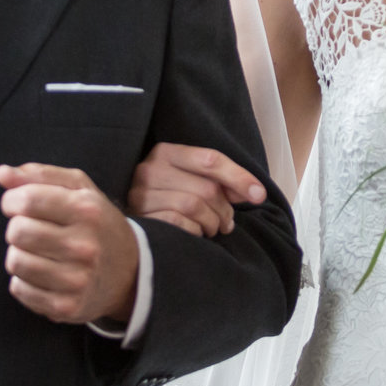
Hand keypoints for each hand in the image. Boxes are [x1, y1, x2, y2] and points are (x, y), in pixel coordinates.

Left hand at [0, 164, 139, 325]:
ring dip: (19, 254)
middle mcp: (84, 246)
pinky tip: (42, 274)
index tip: (18, 204)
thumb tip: (1, 173)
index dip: (12, 200)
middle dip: (17, 227)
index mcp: (87, 210)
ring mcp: (76, 280)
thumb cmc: (97, 224)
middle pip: (17, 232)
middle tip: (32, 230)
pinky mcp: (65, 307)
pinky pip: (19, 289)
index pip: (28, 200)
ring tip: (38, 252)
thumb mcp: (80, 189)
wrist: (131, 273)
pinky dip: (23, 280)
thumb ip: (40, 175)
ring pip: (15, 262)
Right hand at [127, 143, 263, 237]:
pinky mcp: (141, 218)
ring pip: (194, 206)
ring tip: (213, 228)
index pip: (210, 160)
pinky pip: (181, 224)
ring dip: (212, 223)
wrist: (127, 224)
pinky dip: (195, 231)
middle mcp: (150, 169)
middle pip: (206, 188)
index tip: (259, 195)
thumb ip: (221, 182)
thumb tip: (255, 193)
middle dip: (225, 209)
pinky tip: (196, 233)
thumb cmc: (168, 196)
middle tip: (228, 222)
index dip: (239, 177)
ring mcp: (142, 194)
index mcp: (165, 152)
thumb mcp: (191, 180)